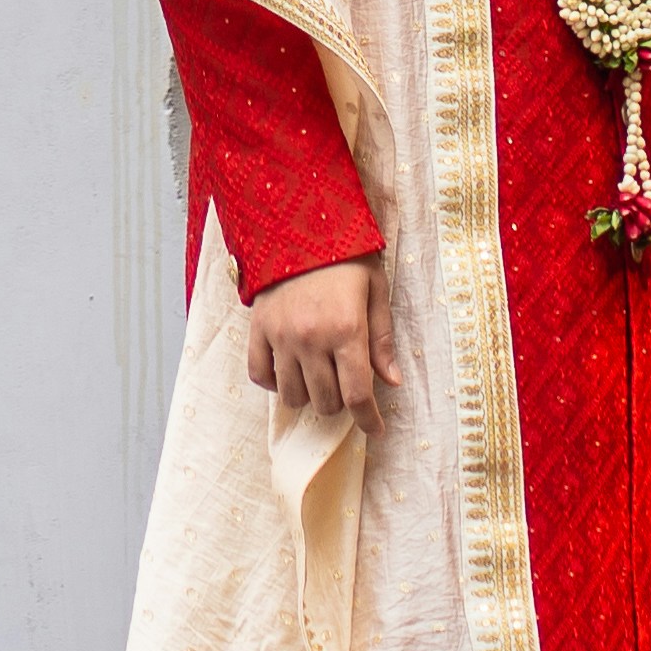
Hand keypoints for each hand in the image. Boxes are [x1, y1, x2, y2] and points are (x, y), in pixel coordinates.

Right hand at [246, 259, 397, 420]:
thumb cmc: (346, 256)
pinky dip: (274, 383)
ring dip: (310, 397)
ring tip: (319, 379)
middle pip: (326, 401)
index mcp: (346, 329)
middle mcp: (311, 338)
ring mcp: (281, 335)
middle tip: (347, 387)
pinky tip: (289, 371)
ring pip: (293, 396)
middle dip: (342, 404)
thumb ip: (382, 339)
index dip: (368, 420)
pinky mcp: (258, 329)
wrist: (299, 221)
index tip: (375, 430)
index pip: (357, 394)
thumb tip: (392, 382)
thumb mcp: (375, 290)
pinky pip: (260, 375)